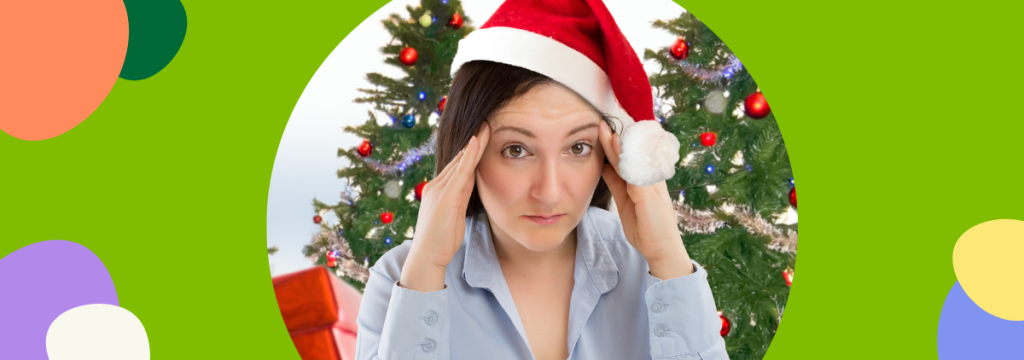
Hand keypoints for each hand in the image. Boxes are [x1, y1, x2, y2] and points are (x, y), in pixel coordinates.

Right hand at [400, 122, 490, 291]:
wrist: (426, 256)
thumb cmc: (441, 240)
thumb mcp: (454, 216)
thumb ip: (461, 199)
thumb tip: (471, 186)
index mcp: (440, 190)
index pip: (458, 166)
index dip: (470, 151)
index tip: (481, 136)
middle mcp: (437, 185)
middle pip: (459, 159)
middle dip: (473, 141)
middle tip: (486, 123)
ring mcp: (440, 189)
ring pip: (460, 161)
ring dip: (474, 143)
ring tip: (485, 126)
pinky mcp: (445, 196)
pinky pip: (460, 171)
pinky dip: (469, 155)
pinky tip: (477, 142)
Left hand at [598, 120, 692, 278]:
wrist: (662, 250)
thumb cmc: (645, 227)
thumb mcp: (625, 201)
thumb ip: (617, 183)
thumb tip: (604, 166)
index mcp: (643, 179)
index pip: (627, 158)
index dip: (615, 144)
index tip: (601, 129)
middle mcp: (650, 178)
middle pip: (631, 154)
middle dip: (615, 138)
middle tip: (600, 122)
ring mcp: (651, 185)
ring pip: (634, 161)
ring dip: (619, 145)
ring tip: (606, 130)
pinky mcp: (649, 194)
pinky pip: (636, 174)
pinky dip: (626, 162)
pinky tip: (617, 152)